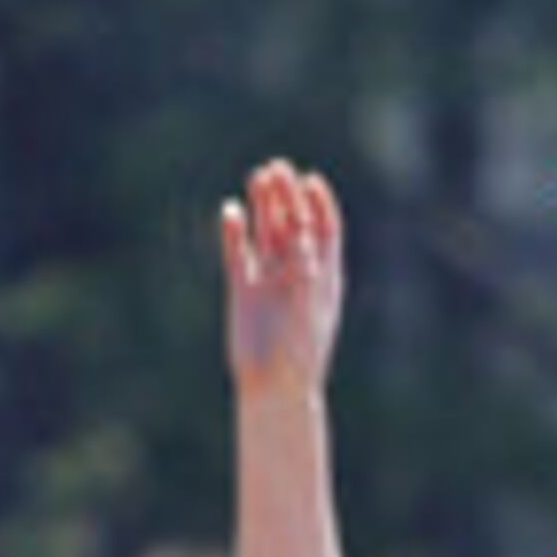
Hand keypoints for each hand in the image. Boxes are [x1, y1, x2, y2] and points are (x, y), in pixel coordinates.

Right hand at [222, 159, 345, 398]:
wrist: (273, 388)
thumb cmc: (298, 353)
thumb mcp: (307, 308)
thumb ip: (306, 271)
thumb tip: (304, 235)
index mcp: (324, 278)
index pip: (326, 230)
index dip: (319, 204)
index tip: (311, 181)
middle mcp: (298, 274)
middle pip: (294, 224)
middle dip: (288, 196)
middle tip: (277, 168)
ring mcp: (269, 279)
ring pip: (266, 232)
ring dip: (263, 205)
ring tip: (258, 177)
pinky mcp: (242, 289)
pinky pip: (238, 252)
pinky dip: (234, 231)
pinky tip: (230, 210)